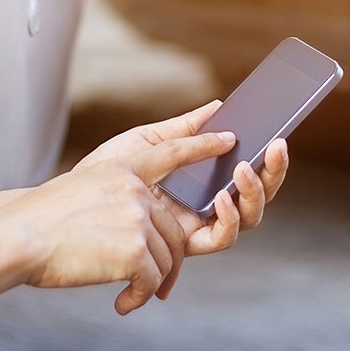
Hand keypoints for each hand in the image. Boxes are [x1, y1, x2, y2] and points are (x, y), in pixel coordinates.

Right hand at [1, 127, 236, 314]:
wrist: (17, 238)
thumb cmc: (42, 221)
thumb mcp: (84, 186)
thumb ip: (119, 192)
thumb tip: (148, 216)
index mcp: (121, 169)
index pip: (172, 151)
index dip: (203, 145)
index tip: (228, 139)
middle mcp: (134, 190)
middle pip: (172, 230)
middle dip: (165, 261)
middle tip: (153, 283)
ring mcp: (136, 219)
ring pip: (167, 258)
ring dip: (150, 282)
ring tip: (130, 294)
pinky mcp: (134, 251)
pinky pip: (153, 281)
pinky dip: (140, 297)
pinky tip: (122, 304)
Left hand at [76, 101, 291, 299]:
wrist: (70, 201)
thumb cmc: (104, 173)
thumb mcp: (147, 141)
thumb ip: (185, 130)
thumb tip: (221, 106)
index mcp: (203, 177)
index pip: (247, 169)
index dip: (269, 159)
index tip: (279, 136)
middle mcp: (207, 204)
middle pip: (256, 195)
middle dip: (274, 173)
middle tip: (276, 146)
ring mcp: (199, 225)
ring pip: (248, 218)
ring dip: (254, 194)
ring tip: (244, 169)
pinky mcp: (185, 244)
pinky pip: (220, 238)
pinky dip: (228, 218)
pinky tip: (220, 197)